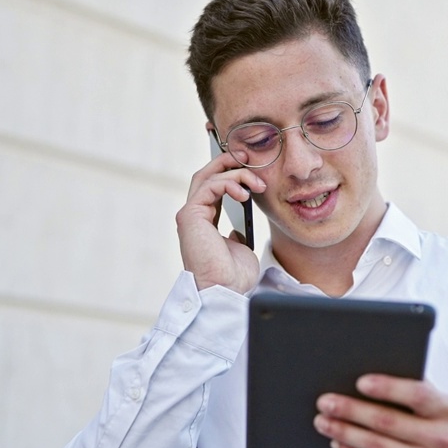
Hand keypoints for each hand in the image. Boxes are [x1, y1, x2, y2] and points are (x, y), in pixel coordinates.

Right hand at [175, 151, 265, 293]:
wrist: (225, 291)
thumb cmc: (232, 277)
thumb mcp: (239, 249)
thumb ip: (236, 235)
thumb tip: (238, 229)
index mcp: (204, 222)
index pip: (213, 187)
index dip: (229, 172)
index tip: (249, 165)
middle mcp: (193, 216)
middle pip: (206, 175)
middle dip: (227, 161)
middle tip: (248, 157)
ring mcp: (189, 215)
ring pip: (208, 177)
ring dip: (236, 174)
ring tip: (257, 184)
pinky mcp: (190, 216)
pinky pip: (209, 187)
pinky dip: (228, 184)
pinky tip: (244, 193)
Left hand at [314, 374, 447, 447]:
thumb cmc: (443, 433)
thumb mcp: (443, 411)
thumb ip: (418, 394)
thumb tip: (370, 379)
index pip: (418, 395)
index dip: (387, 388)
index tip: (359, 383)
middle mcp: (444, 439)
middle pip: (388, 421)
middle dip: (352, 410)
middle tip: (326, 402)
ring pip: (377, 446)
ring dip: (345, 432)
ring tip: (324, 421)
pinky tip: (338, 442)